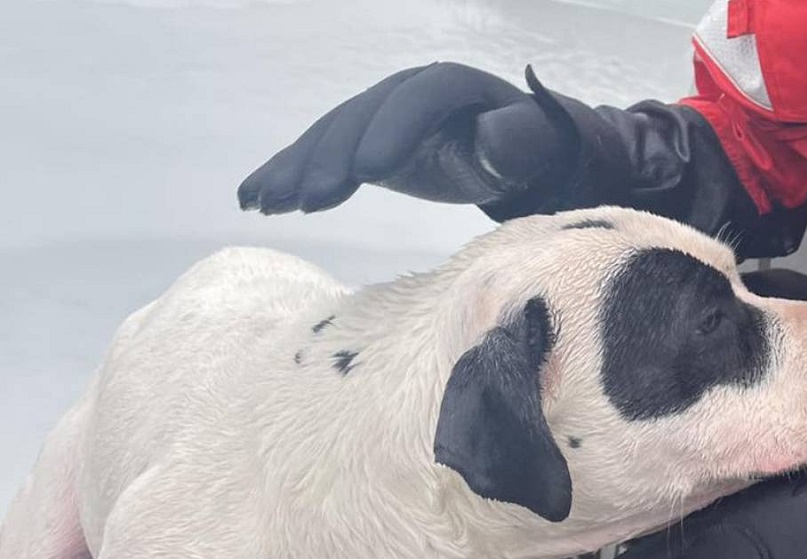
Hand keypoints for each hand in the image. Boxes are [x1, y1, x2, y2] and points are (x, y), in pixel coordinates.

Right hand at [237, 63, 569, 213]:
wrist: (513, 151)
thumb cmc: (530, 150)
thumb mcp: (535, 145)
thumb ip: (520, 140)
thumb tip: (494, 135)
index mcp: (451, 85)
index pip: (418, 99)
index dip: (392, 130)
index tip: (370, 172)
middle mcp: (405, 92)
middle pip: (362, 118)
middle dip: (331, 159)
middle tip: (308, 203)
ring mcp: (377, 115)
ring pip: (330, 136)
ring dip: (295, 170)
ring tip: (265, 205)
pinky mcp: (360, 141)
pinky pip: (318, 153)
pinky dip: (285, 173)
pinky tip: (252, 199)